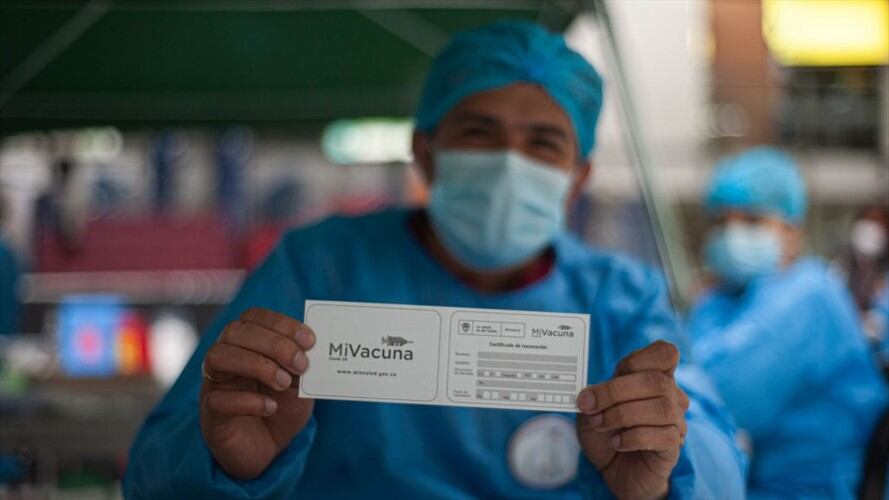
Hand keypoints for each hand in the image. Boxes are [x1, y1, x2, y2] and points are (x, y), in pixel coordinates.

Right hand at [199, 308, 314, 478]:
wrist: (269, 449)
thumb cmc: (282, 407)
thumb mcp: (299, 382)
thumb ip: (302, 364)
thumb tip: (312, 348)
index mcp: (246, 343)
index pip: (253, 316)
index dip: (281, 324)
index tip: (309, 340)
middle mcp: (225, 357)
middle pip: (235, 331)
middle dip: (273, 344)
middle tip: (300, 364)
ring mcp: (213, 384)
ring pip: (218, 356)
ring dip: (257, 365)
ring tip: (283, 382)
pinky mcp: (210, 414)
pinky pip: (217, 399)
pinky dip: (248, 401)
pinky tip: (270, 408)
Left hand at [575, 341, 688, 499]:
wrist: (614, 470)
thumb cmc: (606, 433)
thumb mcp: (593, 408)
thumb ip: (592, 396)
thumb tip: (587, 395)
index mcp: (653, 377)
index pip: (665, 353)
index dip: (638, 359)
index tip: (614, 373)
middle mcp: (671, 396)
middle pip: (655, 381)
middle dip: (615, 392)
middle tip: (589, 406)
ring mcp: (676, 421)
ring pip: (662, 407)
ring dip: (622, 415)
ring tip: (600, 424)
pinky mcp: (673, 446)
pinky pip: (663, 435)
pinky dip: (632, 438)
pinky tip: (616, 442)